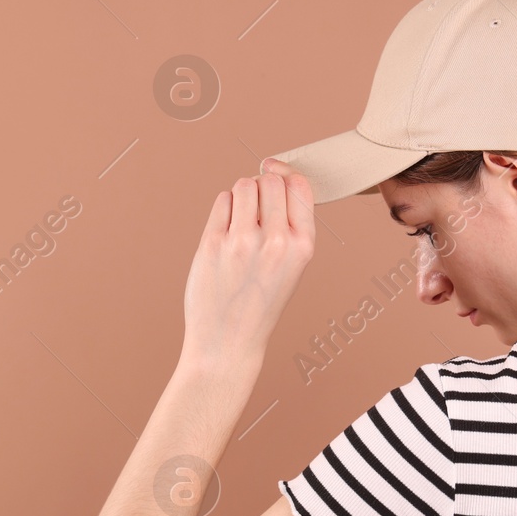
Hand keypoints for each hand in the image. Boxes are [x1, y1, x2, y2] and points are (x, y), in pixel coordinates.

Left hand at [181, 158, 315, 364]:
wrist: (228, 341)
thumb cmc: (260, 302)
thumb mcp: (292, 266)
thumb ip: (290, 225)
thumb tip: (273, 175)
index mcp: (303, 247)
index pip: (299, 186)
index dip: (285, 175)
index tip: (274, 174)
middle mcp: (277, 242)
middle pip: (270, 180)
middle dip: (261, 186)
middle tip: (255, 210)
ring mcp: (243, 242)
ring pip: (244, 185)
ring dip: (241, 195)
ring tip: (240, 221)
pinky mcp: (213, 243)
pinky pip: (222, 201)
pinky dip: (224, 209)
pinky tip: (226, 232)